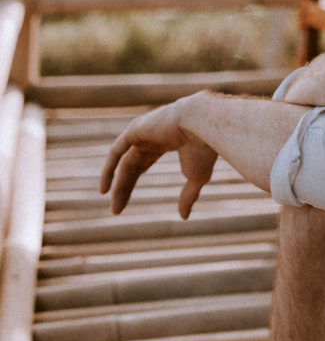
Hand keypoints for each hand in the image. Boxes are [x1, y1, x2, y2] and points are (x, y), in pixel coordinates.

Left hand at [100, 97, 217, 218]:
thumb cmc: (204, 148)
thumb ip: (188, 194)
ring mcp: (144, 129)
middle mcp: (154, 133)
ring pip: (125, 162)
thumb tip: (184, 217)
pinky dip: (108, 169)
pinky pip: (116, 151)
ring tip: (115, 208)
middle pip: (132, 164)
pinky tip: (105, 190)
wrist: (203, 123)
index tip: (127, 201)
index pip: (145, 161)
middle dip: (124, 187)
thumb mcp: (197, 176)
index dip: (134, 180)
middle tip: (117, 210)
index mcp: (169, 138)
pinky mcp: (135, 129)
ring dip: (119, 185)